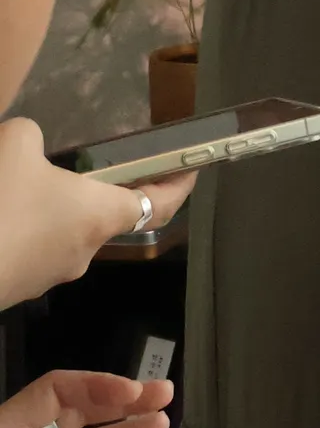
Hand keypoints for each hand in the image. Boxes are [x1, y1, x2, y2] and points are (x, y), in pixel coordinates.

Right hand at [0, 118, 195, 313]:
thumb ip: (33, 138)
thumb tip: (31, 148)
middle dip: (94, 190)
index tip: (192, 168)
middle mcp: (84, 251)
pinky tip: (4, 209)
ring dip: (51, 209)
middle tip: (78, 162)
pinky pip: (31, 249)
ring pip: (62, 233)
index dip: (179, 184)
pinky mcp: (16, 289)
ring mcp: (48, 276)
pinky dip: (24, 228)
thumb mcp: (16, 144)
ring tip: (23, 183)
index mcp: (100, 215)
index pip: (160, 204)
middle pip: (104, 216)